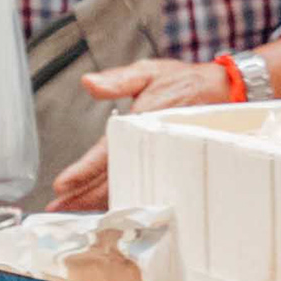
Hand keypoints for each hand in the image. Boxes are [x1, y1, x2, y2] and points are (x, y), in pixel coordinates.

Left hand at [52, 51, 241, 218]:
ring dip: (98, 200)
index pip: (106, 153)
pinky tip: (105, 204)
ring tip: (74, 208)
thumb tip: (89, 83)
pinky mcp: (165, 165)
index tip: (63, 184)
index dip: (84, 171)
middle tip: (58, 206)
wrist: (223, 92)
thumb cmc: (184, 82)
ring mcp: (158, 159)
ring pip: (125, 186)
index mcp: (140, 123)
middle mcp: (148, 146)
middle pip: (111, 178)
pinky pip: (139, 185)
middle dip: (83, 194)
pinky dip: (119, 196)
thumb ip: (117, 80)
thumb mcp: (149, 71)